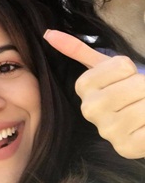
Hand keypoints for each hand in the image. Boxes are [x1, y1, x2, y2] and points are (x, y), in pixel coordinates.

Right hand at [44, 29, 144, 158]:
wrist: (140, 114)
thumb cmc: (122, 88)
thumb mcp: (103, 67)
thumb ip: (77, 49)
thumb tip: (48, 33)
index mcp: (82, 86)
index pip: (122, 66)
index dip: (130, 70)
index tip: (124, 78)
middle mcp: (88, 110)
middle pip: (136, 85)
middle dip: (144, 87)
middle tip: (138, 94)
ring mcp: (106, 131)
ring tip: (143, 108)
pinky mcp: (125, 148)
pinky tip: (144, 125)